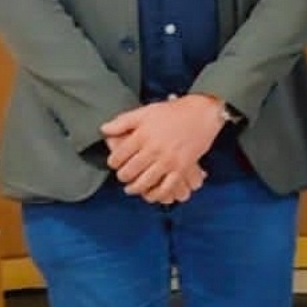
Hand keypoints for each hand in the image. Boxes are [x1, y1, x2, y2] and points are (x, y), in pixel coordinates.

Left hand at [101, 95, 223, 200]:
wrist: (202, 113)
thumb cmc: (173, 111)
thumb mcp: (146, 111)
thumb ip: (123, 121)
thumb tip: (104, 129)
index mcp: (142, 135)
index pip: (118, 156)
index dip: (113, 162)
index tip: (115, 163)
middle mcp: (153, 150)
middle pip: (129, 172)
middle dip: (123, 176)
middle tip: (123, 175)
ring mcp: (168, 161)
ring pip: (144, 183)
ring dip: (135, 188)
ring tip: (132, 188)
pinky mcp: (182, 168)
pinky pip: (166, 188)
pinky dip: (156, 194)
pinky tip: (151, 194)